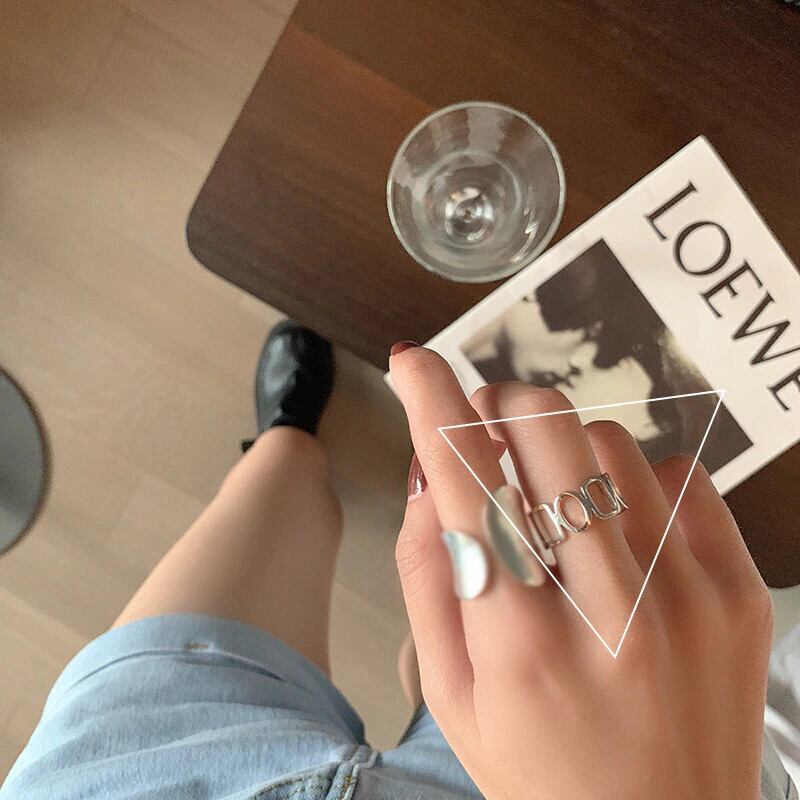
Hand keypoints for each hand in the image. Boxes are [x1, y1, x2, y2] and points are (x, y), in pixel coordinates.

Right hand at [390, 345, 771, 799]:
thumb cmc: (541, 773)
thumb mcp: (451, 696)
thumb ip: (427, 577)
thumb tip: (427, 476)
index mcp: (521, 645)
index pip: (464, 482)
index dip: (430, 402)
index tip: (411, 361)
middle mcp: (611, 611)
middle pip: (549, 427)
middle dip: (502, 405)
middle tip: (488, 431)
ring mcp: (688, 595)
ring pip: (612, 443)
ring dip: (566, 456)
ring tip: (560, 513)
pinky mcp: (740, 590)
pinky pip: (681, 475)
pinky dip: (637, 486)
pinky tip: (624, 540)